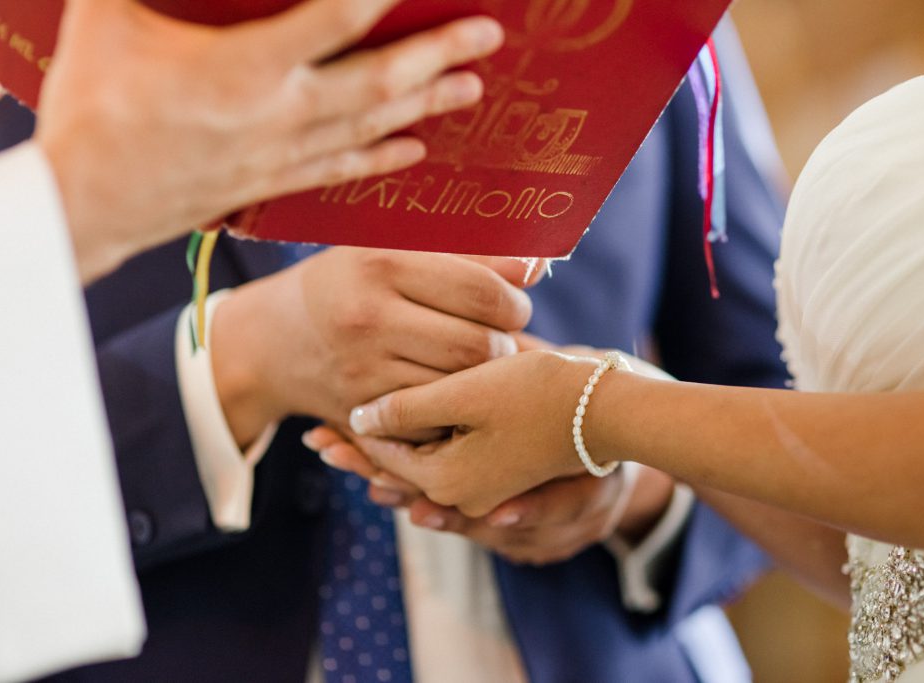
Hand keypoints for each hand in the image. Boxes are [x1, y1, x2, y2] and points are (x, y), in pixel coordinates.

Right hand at [35, 0, 503, 281]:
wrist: (82, 205)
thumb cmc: (91, 106)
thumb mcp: (106, 15)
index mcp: (243, 67)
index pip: (336, 16)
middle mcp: (278, 114)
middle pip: (378, 80)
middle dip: (439, 54)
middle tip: (490, 33)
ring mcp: (282, 155)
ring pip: (371, 127)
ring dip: (427, 104)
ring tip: (474, 86)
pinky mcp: (275, 183)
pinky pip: (344, 168)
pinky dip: (384, 156)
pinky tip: (418, 149)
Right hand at [211, 248, 533, 445]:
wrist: (274, 339)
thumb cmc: (350, 282)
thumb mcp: (394, 250)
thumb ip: (468, 253)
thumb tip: (539, 266)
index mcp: (381, 263)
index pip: (481, 291)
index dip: (514, 303)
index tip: (514, 306)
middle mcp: (368, 316)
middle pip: (477, 346)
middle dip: (505, 345)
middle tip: (501, 338)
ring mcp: (361, 369)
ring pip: (459, 387)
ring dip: (482, 380)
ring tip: (478, 363)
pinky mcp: (359, 410)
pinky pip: (431, 419)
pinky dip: (450, 408)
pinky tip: (449, 391)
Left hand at [346, 350, 641, 516]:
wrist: (610, 409)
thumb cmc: (541, 393)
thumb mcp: (467, 393)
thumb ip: (408, 408)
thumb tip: (359, 418)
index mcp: (447, 478)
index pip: (382, 457)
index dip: (349, 435)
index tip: (317, 419)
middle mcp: (463, 494)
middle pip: (396, 471)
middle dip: (356, 453)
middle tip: (314, 440)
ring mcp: (485, 488)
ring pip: (420, 470)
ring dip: (383, 456)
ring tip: (342, 444)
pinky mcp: (503, 473)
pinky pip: (448, 467)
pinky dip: (419, 455)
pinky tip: (403, 441)